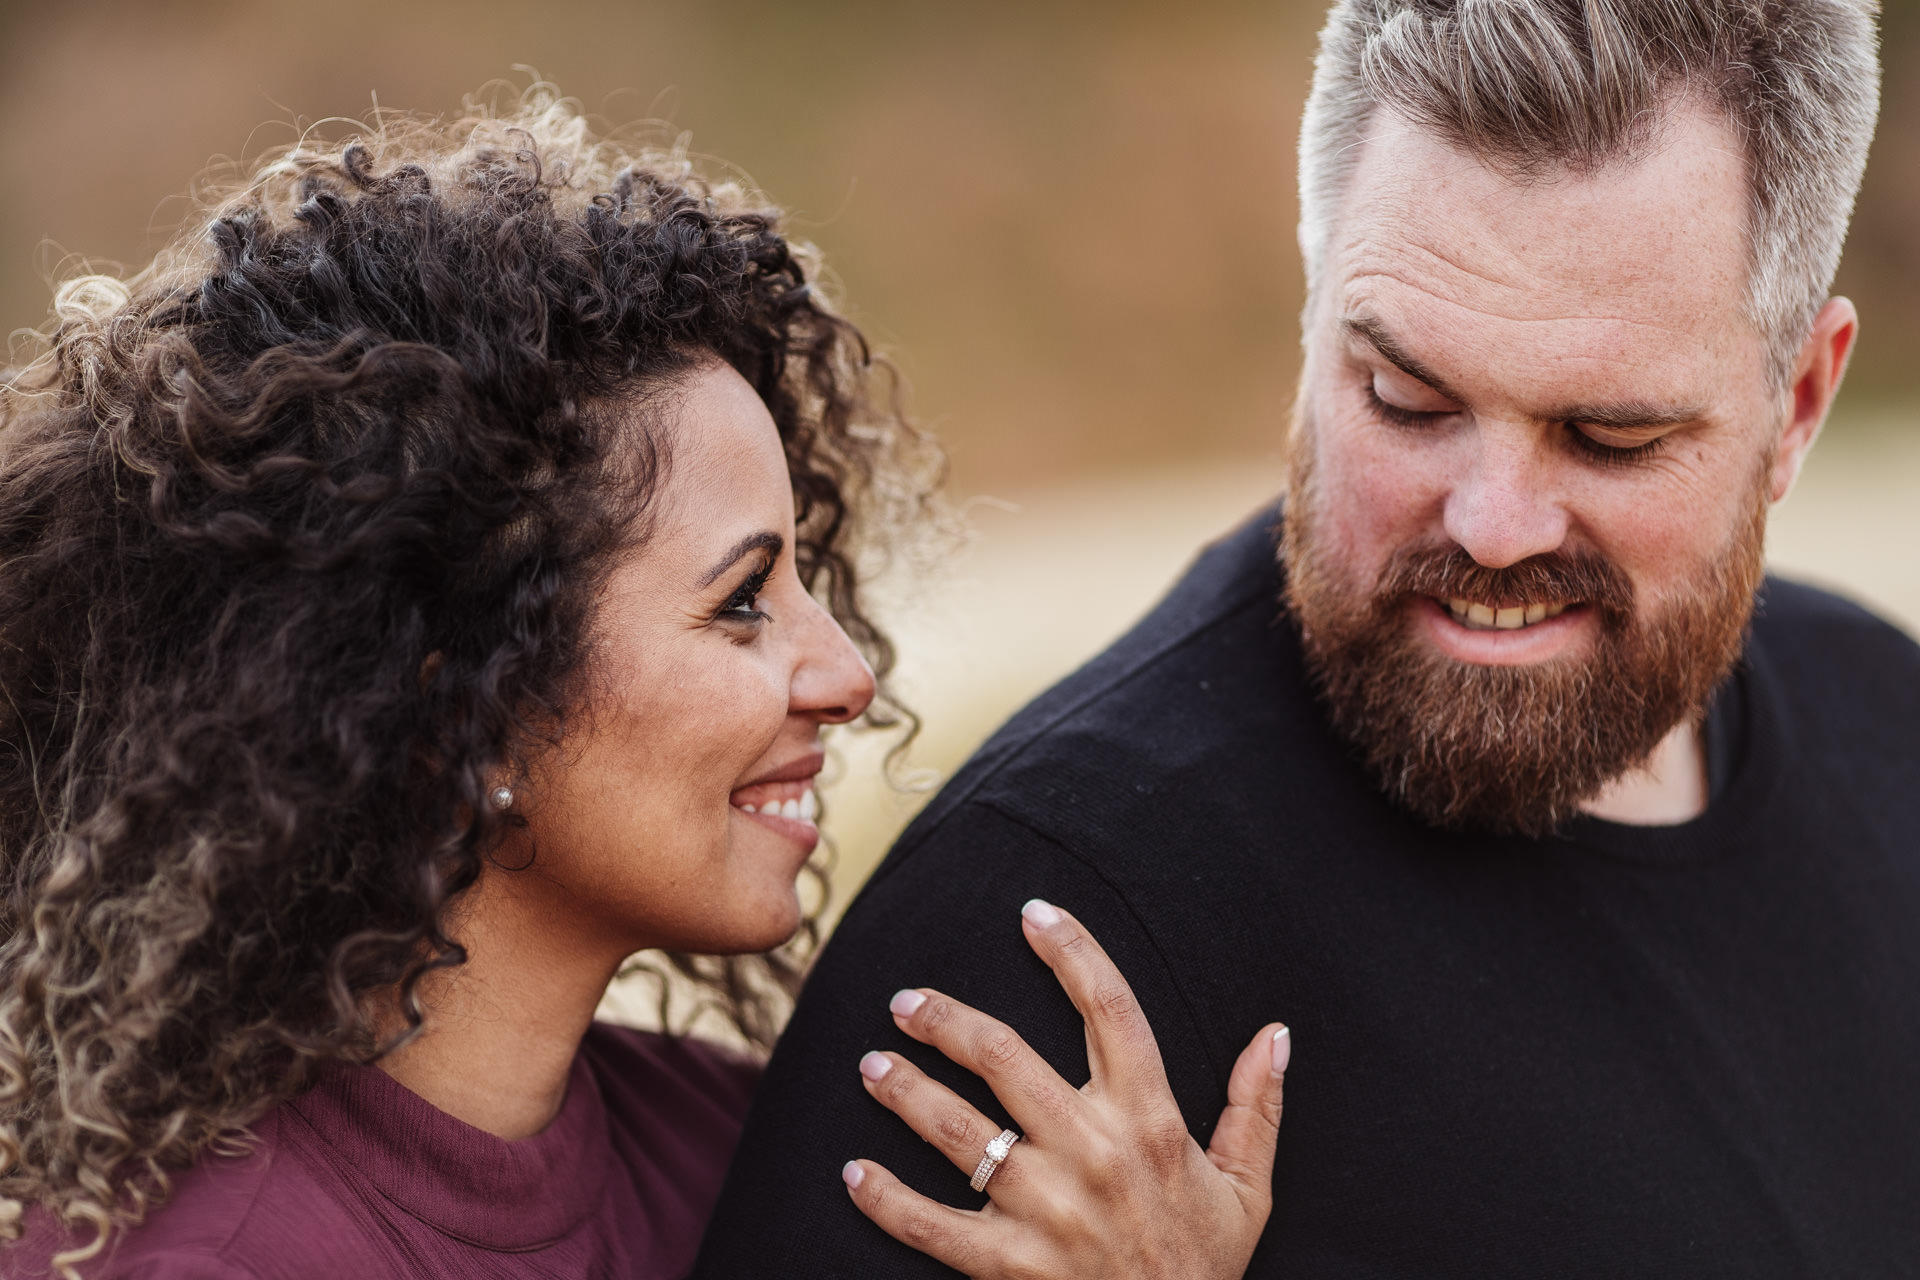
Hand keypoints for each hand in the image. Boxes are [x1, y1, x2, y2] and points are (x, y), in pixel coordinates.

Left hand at [842, 898, 1289, 1278]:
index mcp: (1151, 1123)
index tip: (1034, 913)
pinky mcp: (1009, 1264)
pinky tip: (854, 1172)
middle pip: (1005, 1056)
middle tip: (906, 1001)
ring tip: (872, 1064)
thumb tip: (1275, 1034)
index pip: (1111, 1011)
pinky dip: (885, 1199)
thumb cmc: (1204, 1265)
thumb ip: (1257, 1108)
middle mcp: (1093, 1153)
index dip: (1072, 953)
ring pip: (958, 1129)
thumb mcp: (1249, 1189)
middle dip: (945, 1020)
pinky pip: (932, 1224)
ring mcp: (1045, 1209)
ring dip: (904, 1091)